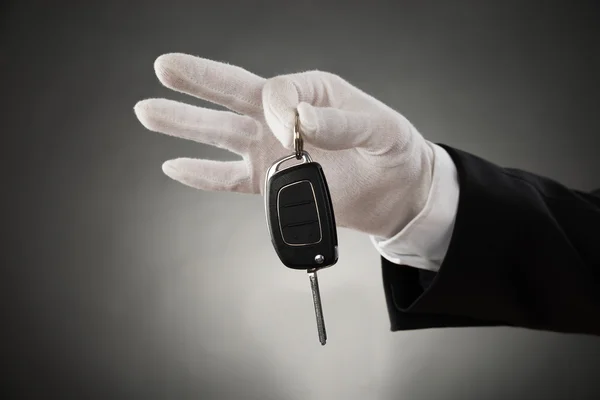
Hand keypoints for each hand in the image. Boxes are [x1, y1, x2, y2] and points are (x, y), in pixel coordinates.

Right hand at [134, 53, 434, 238]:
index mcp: (310, 93)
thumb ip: (341, 122)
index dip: (279, 111)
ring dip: (184, 124)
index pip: (276, 92)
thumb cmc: (392, 150)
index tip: (298, 134)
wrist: (396, 193)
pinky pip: (228, 179)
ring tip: (148, 111)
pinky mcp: (270, 184)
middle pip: (232, 96)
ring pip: (220, 134)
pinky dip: (201, 175)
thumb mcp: (378, 128)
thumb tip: (300, 119)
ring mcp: (272, 151)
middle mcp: (284, 119)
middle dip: (198, 81)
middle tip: (163, 67)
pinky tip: (173, 166)